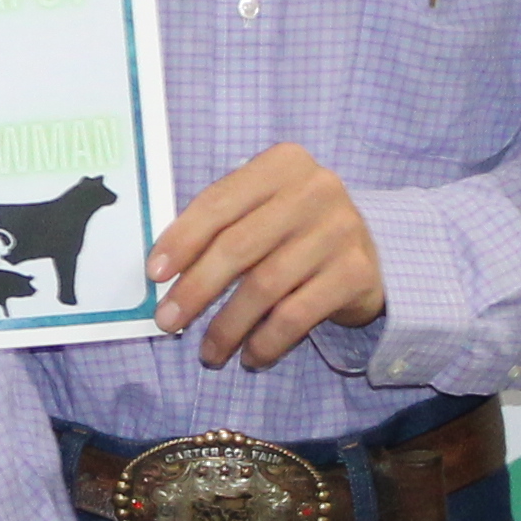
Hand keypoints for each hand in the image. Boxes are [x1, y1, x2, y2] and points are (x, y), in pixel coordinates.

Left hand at [150, 145, 388, 371]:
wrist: (366, 252)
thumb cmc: (293, 232)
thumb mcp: (260, 212)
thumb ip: (219, 228)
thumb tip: (164, 273)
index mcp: (282, 163)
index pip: (219, 202)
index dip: (182, 239)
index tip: (154, 274)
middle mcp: (315, 189)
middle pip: (239, 246)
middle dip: (196, 289)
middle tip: (168, 322)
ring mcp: (340, 229)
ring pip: (265, 286)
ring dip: (228, 326)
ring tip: (208, 353)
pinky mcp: (356, 271)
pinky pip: (297, 315)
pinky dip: (266, 341)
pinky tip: (251, 357)